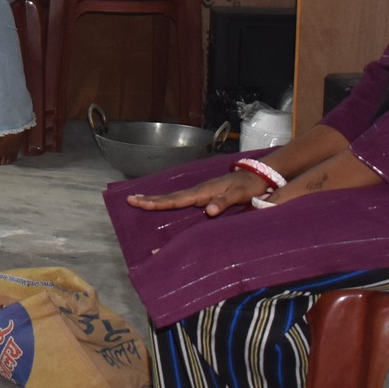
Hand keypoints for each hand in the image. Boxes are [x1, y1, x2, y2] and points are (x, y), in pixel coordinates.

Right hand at [125, 171, 266, 216]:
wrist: (258, 176)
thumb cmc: (248, 186)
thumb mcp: (239, 194)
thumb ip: (223, 202)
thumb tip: (208, 212)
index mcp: (203, 191)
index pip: (176, 199)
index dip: (158, 203)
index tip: (140, 203)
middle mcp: (198, 191)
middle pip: (170, 197)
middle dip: (150, 200)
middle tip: (130, 200)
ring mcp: (200, 193)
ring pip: (174, 198)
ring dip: (156, 200)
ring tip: (139, 201)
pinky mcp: (204, 196)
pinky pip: (181, 200)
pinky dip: (168, 202)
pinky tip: (164, 204)